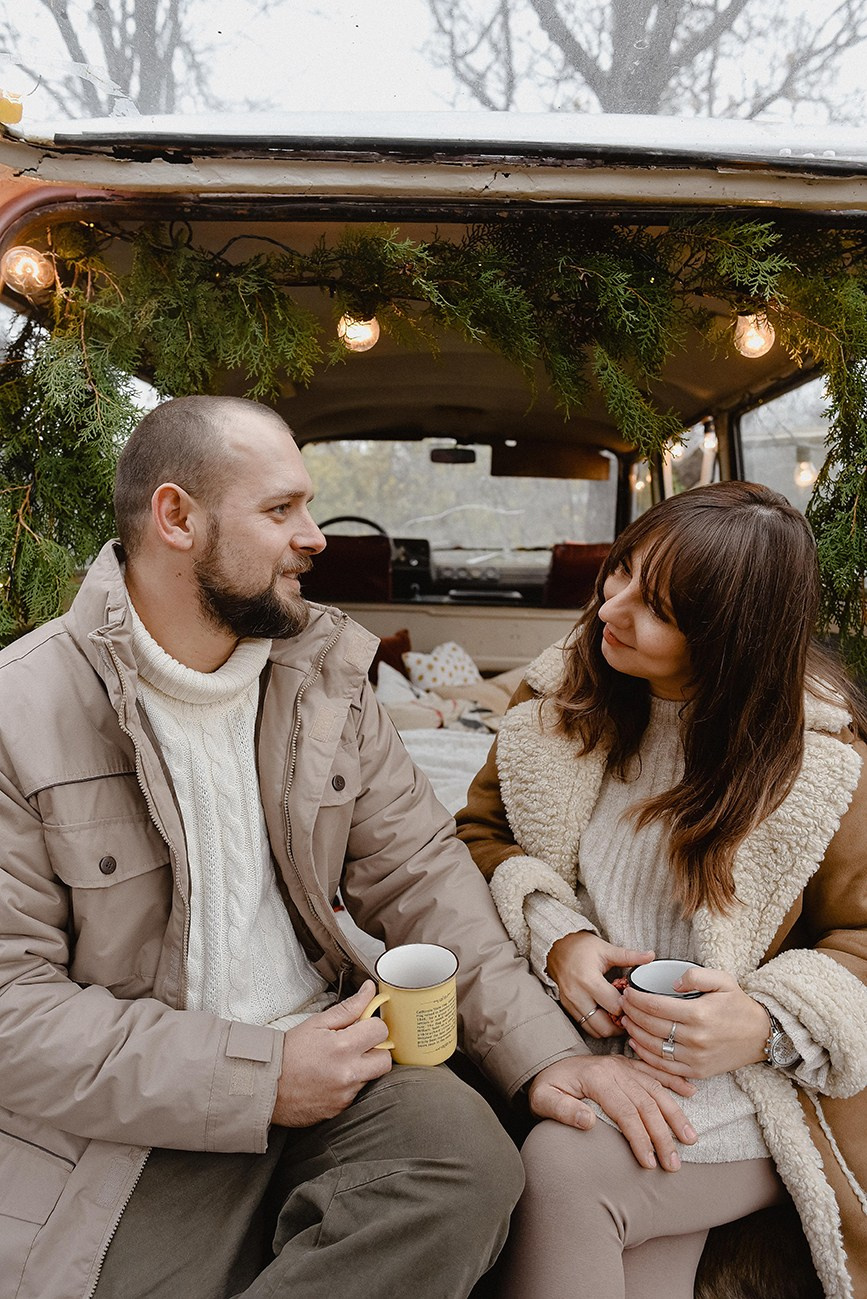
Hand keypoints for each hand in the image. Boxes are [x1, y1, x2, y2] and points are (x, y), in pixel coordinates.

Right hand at [272, 981, 392, 1126]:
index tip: (363, 1026)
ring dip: (363, 1068)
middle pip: (385, 1059)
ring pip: (372, 1078)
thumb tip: (369, 990)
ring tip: (340, 1062)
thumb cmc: (288, 1052)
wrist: (265, 1085)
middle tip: (359, 1045)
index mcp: (343, 1047)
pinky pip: (356, 1094)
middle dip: (376, 1050)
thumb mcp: (317, 1023)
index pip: (380, 1031)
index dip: (373, 1025)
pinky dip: (349, 1085)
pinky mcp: (340, 1109)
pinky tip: (332, 1078)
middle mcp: (348, 1073)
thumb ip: (348, 1008)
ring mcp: (345, 1094)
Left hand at [528, 1055, 697, 1170]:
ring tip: (690, 1139)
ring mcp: (623, 1066)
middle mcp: (614, 1069)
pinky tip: (691, 1091)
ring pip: (656, 1089)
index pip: (625, 1111)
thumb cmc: (547, 1087)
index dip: (640, 1138)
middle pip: (646, 1103)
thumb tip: (588, 1122)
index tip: (649, 1163)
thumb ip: (562, 1110)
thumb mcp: (543, 1099)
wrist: (547, 1062)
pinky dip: (674, 1081)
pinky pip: (655, 1072)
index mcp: (596, 1078)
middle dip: (662, 1135)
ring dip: (675, 1114)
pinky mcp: (628, 1066)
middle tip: (674, 1164)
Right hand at [547, 932, 655, 1038]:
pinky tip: (605, 1015)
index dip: (628, 1007)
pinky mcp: (567, 1008)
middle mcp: (578, 995)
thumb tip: (650, 956)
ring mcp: (571, 1004)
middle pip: (604, 1026)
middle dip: (620, 1024)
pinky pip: (585, 1026)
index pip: (614, 1006)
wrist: (557, 947)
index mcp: (589, 980)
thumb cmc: (581, 947)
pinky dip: (597, 1025)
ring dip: (608, 1027)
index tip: (634, 1001)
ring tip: (618, 1016)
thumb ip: (629, 956)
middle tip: (629, 1015)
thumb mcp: (606, 949)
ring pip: (594, 1031)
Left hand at [621, 966, 769, 1081]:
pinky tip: (636, 1043)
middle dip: (631, 1013)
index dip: (636, 998)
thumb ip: (695, 976)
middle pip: (650, 1026)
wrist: (760, 1036)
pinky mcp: (697, 1072)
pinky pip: (664, 1066)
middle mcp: (695, 1038)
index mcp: (698, 1014)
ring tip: (626, 1020)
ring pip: (654, 1047)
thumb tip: (672, 984)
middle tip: (622, 1003)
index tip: (628, 991)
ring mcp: (695, 1058)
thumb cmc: (739, 1005)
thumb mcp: (723, 980)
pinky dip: (646, 1056)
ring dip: (634, 1033)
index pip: (655, 1006)